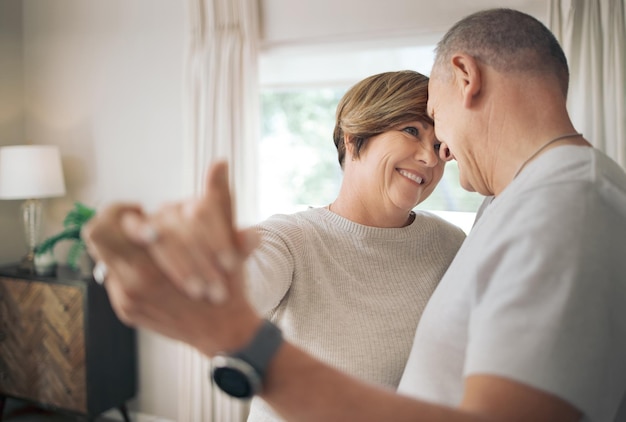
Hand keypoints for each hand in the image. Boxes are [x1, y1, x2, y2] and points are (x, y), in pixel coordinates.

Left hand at [83, 161, 261, 353]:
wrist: (225, 332)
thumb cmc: (230, 283)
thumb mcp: (228, 240)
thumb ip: (219, 200)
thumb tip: (220, 162)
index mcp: (154, 261)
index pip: (107, 224)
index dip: (119, 210)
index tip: (141, 211)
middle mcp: (133, 282)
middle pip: (99, 236)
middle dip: (115, 223)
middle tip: (139, 223)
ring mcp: (126, 299)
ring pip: (106, 258)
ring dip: (125, 247)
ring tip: (148, 245)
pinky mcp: (127, 311)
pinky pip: (115, 280)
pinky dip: (131, 268)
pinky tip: (155, 269)